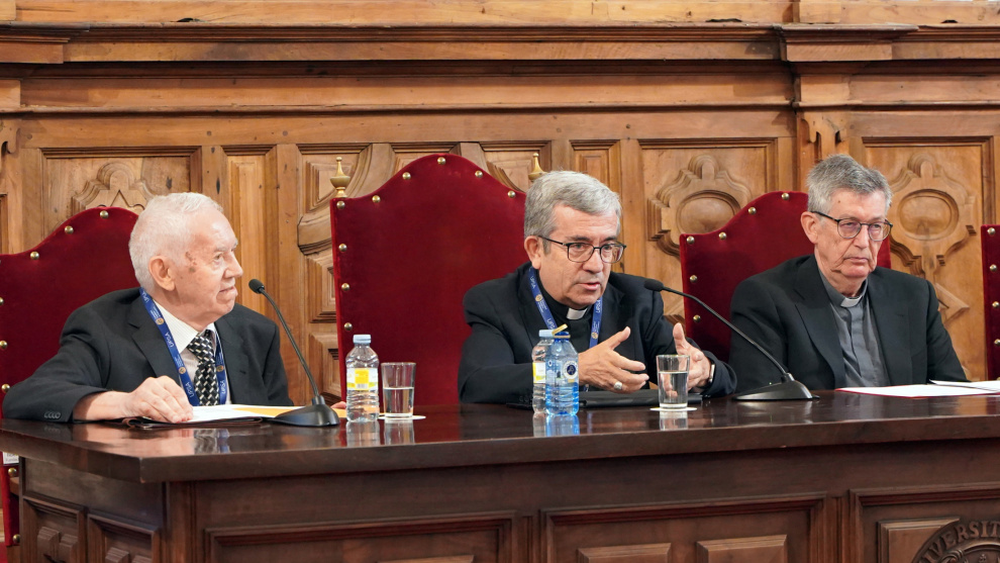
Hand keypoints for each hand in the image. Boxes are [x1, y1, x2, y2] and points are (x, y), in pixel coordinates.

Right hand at [73, 376, 193, 422]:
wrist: (126, 403)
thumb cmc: (148, 400)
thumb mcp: (162, 397)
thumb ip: (174, 402)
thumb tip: (187, 412)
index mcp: (163, 380)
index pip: (177, 391)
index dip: (184, 403)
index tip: (189, 413)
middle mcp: (153, 383)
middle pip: (169, 397)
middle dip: (178, 410)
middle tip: (184, 418)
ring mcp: (144, 391)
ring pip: (160, 403)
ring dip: (170, 413)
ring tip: (176, 420)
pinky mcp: (137, 401)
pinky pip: (150, 410)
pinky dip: (159, 416)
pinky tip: (164, 421)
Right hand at [578, 327, 648, 392]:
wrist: (579, 368)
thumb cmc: (592, 357)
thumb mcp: (605, 344)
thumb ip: (618, 337)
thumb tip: (627, 330)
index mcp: (610, 359)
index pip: (625, 364)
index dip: (635, 366)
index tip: (642, 366)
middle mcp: (610, 371)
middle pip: (626, 377)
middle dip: (638, 378)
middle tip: (645, 377)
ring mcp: (609, 380)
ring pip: (624, 386)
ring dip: (635, 386)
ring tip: (642, 383)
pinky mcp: (607, 386)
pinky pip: (619, 391)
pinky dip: (628, 390)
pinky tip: (633, 388)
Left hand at [672, 323, 712, 389]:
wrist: (700, 368)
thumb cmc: (690, 356)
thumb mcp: (685, 347)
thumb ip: (680, 337)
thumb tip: (677, 326)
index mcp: (697, 358)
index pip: (699, 356)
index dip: (698, 356)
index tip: (696, 356)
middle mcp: (698, 368)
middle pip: (696, 372)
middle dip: (692, 374)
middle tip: (687, 374)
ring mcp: (695, 378)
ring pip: (690, 382)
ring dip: (683, 383)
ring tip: (672, 385)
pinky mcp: (690, 385)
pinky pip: (686, 389)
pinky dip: (679, 391)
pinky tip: (671, 393)